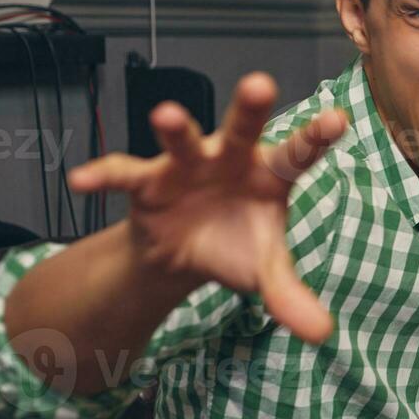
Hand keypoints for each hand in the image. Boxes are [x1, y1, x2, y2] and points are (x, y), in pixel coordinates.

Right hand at [67, 72, 346, 343]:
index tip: (338, 120)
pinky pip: (123, 173)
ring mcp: (187, 165)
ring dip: (175, 128)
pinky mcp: (147, 181)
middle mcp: (229, 159)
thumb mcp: (264, 271)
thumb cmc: (236, 245)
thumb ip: (290, 295)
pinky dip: (102, 175)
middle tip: (261, 83)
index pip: (297, 155)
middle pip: (242, 130)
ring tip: (166, 114)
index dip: (315, 138)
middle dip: (249, 109)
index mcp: (269, 175)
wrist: (185, 252)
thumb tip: (323, 335)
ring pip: (182, 141)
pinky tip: (81, 181)